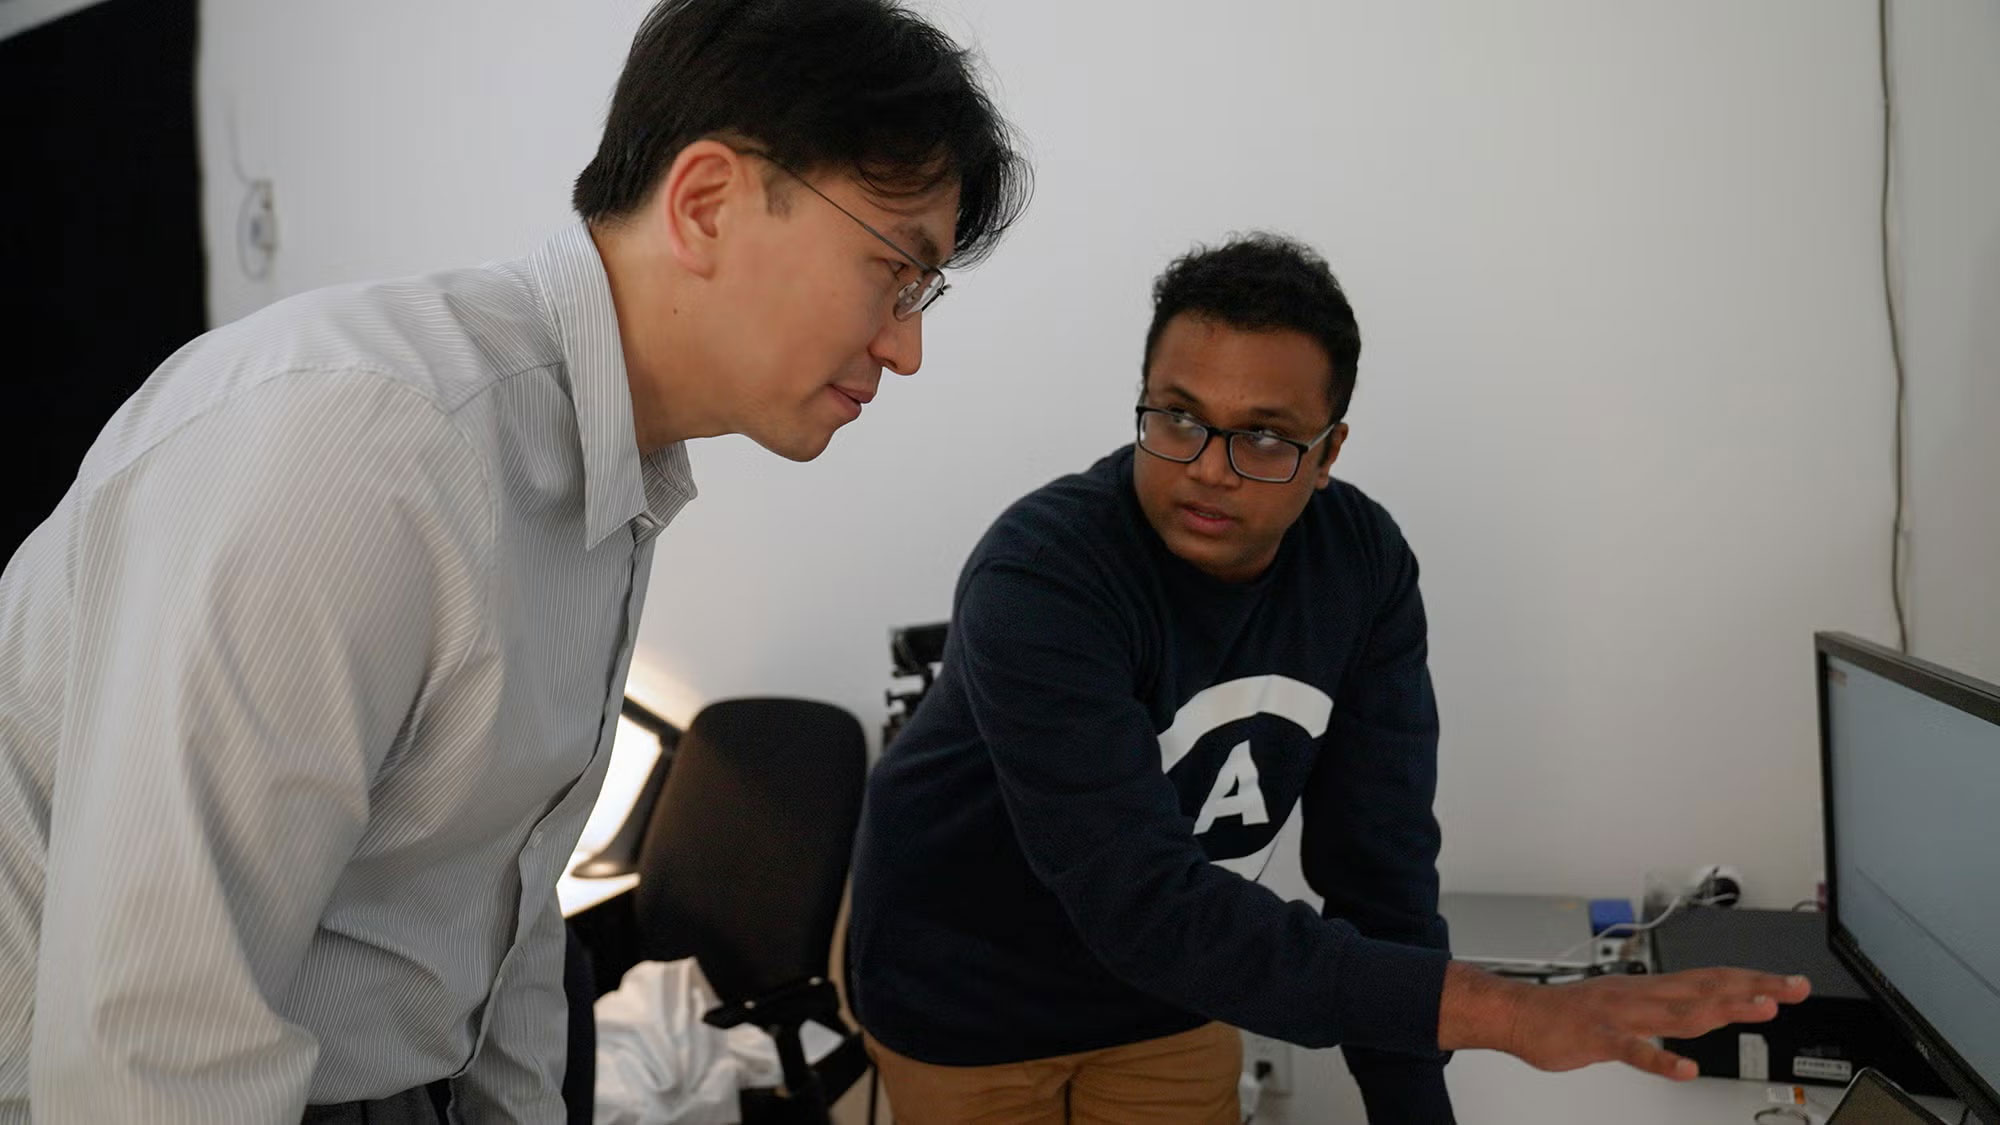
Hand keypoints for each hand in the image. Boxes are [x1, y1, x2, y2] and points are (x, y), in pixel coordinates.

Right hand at [1438, 961, 1812, 1079]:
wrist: (1518, 1013)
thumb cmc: (1570, 1014)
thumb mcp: (1625, 1005)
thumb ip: (1662, 1009)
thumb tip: (1699, 1011)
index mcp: (1649, 987)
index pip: (1711, 978)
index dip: (1751, 979)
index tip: (1787, 983)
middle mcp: (1642, 994)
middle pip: (1706, 987)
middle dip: (1753, 988)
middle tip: (1793, 989)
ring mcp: (1621, 1015)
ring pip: (1679, 1011)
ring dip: (1723, 1009)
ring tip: (1759, 1010)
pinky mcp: (1598, 1039)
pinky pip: (1633, 1050)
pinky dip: (1660, 1059)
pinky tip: (1685, 1070)